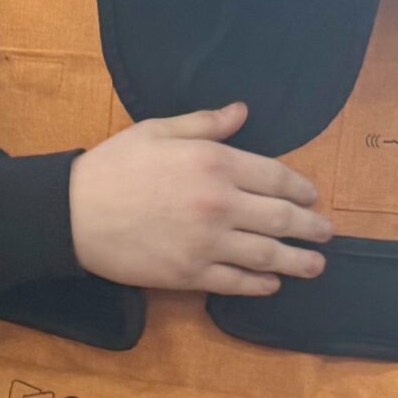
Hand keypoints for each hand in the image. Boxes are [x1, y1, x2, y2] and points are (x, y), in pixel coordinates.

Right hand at [68, 104, 331, 295]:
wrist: (72, 213)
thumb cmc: (113, 166)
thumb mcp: (158, 130)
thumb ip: (205, 124)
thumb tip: (242, 112)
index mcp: (215, 163)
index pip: (275, 177)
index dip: (300, 189)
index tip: (313, 197)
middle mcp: (219, 204)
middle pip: (280, 218)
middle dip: (310, 227)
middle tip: (326, 232)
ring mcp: (206, 243)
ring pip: (266, 254)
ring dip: (297, 261)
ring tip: (315, 265)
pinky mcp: (189, 274)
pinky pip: (235, 282)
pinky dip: (259, 284)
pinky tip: (272, 284)